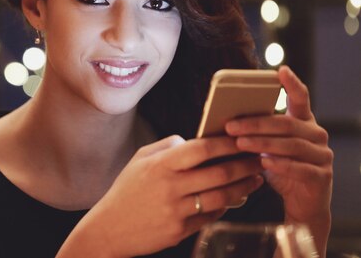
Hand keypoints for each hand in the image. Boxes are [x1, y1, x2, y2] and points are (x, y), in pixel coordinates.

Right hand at [57, 135, 264, 257]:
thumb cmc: (127, 190)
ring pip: (221, 198)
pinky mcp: (180, 232)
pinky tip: (234, 199)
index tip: (244, 138)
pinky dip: (226, 207)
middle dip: (245, 165)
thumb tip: (196, 140)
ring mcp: (175, 211)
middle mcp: (169, 187)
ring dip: (243, 188)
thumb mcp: (140, 160)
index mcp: (160, 165)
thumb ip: (168, 146)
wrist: (109, 228)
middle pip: (219, 174)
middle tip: (260, 159)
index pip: (201, 149)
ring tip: (255, 180)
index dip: (227, 143)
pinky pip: (211, 217)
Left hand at [224, 65, 332, 255]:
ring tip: (240, 143)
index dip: (292, 84)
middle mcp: (317, 135)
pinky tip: (263, 163)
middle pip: (286, 124)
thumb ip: (257, 131)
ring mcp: (322, 155)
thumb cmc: (280, 168)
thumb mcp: (268, 146)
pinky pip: (299, 168)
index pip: (301, 99)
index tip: (281, 71)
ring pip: (290, 145)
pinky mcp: (321, 176)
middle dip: (255, 124)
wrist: (303, 203)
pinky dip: (279, 165)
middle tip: (231, 126)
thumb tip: (223, 117)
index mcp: (304, 122)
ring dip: (262, 143)